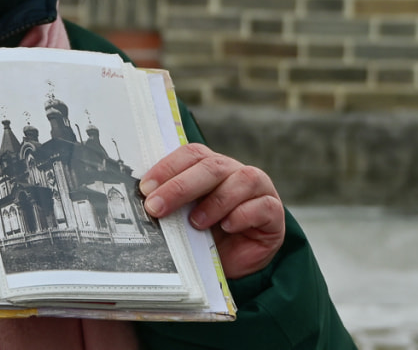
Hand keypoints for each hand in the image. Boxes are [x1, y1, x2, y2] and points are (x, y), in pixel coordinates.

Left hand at [139, 143, 283, 278]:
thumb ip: (171, 205)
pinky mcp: (273, 211)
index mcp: (210, 166)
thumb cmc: (207, 235)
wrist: (234, 262)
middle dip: (180, 187)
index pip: (190, 154)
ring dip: (215, 201)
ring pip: (242, 179)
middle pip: (211, 166)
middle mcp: (234, 171)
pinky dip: (242, 215)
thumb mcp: (184, 219)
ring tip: (195, 223)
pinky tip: (227, 227)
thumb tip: (144, 203)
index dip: (167, 168)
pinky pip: (263, 205)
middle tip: (156, 207)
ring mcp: (258, 189)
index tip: (145, 189)